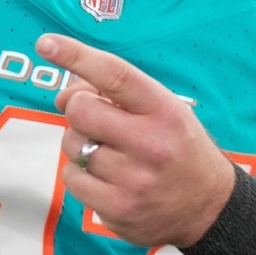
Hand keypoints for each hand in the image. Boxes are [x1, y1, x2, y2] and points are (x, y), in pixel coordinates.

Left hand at [40, 32, 236, 247]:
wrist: (208, 207)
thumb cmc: (177, 147)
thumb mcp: (164, 109)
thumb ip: (118, 94)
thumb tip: (64, 95)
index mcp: (164, 111)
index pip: (114, 75)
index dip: (76, 56)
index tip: (47, 44)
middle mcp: (150, 144)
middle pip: (80, 111)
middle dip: (79, 110)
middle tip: (97, 119)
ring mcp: (133, 181)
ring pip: (72, 146)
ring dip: (80, 144)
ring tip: (110, 152)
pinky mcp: (117, 211)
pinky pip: (71, 180)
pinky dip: (81, 175)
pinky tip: (107, 177)